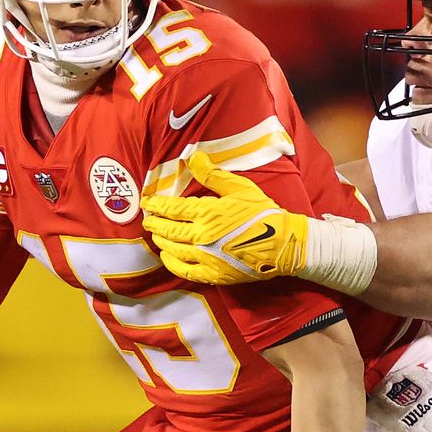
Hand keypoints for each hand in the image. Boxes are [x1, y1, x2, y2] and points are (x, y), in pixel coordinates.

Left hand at [141, 151, 310, 284]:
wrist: (283, 244)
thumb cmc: (263, 213)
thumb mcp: (239, 188)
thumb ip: (213, 174)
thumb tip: (192, 157)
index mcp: (207, 214)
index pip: (172, 209)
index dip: (157, 205)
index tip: (148, 202)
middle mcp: (201, 237)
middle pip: (168, 230)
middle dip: (155, 223)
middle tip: (148, 218)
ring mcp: (206, 258)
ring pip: (173, 250)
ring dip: (161, 241)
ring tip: (156, 235)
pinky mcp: (213, 274)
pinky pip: (185, 270)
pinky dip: (172, 263)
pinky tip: (167, 257)